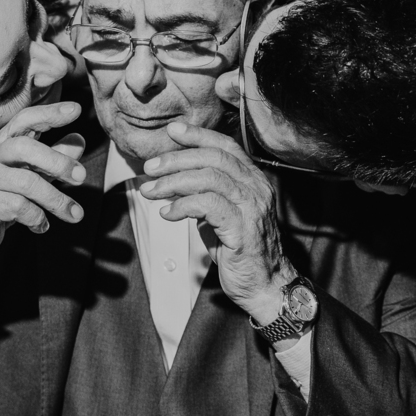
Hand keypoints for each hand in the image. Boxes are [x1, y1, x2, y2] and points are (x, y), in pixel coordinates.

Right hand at [0, 101, 85, 262]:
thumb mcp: (29, 174)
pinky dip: (38, 219)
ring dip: (56, 200)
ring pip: (26, 183)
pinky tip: (42, 225)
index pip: (24, 120)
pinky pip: (18, 208)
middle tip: (82, 177)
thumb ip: (52, 158)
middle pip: (24, 147)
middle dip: (57, 161)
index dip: (49, 113)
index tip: (76, 109)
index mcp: (2, 143)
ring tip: (75, 214)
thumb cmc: (0, 196)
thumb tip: (79, 140)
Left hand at [139, 121, 294, 323]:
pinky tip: (168, 213)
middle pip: (214, 158)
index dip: (198, 135)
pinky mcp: (242, 229)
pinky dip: (183, 205)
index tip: (172, 131)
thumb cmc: (240, 250)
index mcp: (252, 180)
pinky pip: (208, 206)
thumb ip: (206, 193)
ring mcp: (252, 207)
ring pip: (209, 178)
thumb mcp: (221, 214)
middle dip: (177, 159)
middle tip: (150, 168)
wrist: (264, 284)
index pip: (226, 146)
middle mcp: (256, 188)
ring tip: (151, 191)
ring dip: (174, 182)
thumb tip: (173, 179)